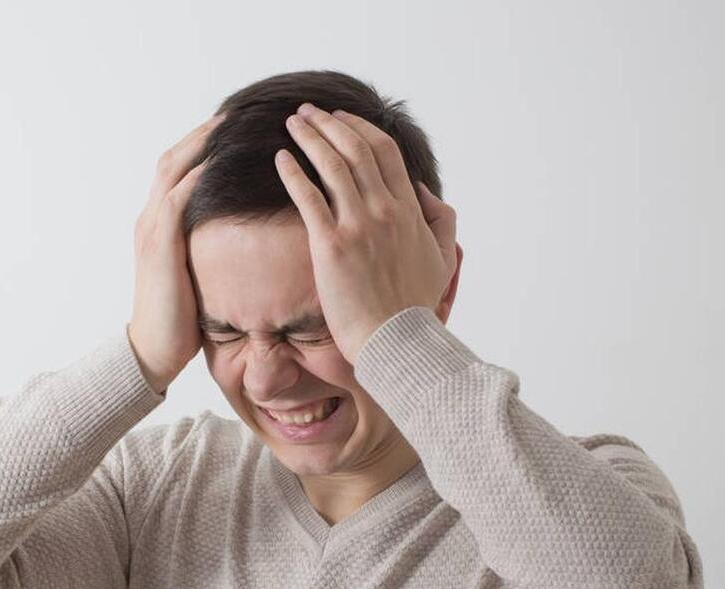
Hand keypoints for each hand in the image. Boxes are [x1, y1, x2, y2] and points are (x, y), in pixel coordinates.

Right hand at [128, 112, 225, 393]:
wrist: (152, 351)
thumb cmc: (179, 321)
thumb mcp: (194, 275)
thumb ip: (206, 249)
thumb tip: (237, 240)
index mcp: (158, 225)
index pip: (178, 170)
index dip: (203, 146)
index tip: (233, 127)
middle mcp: (150, 219)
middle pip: (173, 158)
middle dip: (204, 133)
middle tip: (236, 111)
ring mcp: (151, 230)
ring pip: (173, 170)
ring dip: (201, 144)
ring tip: (231, 123)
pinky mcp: (160, 245)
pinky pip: (178, 199)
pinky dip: (198, 176)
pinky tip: (222, 161)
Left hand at [275, 103, 460, 363]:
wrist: (396, 340)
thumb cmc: (415, 305)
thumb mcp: (443, 258)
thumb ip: (440, 219)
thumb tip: (423, 192)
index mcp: (409, 209)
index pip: (384, 151)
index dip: (359, 128)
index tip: (340, 118)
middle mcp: (384, 209)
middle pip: (354, 150)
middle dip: (328, 124)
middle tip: (307, 112)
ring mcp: (358, 226)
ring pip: (330, 165)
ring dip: (309, 137)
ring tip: (292, 123)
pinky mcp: (330, 245)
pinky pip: (308, 197)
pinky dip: (293, 172)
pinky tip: (280, 158)